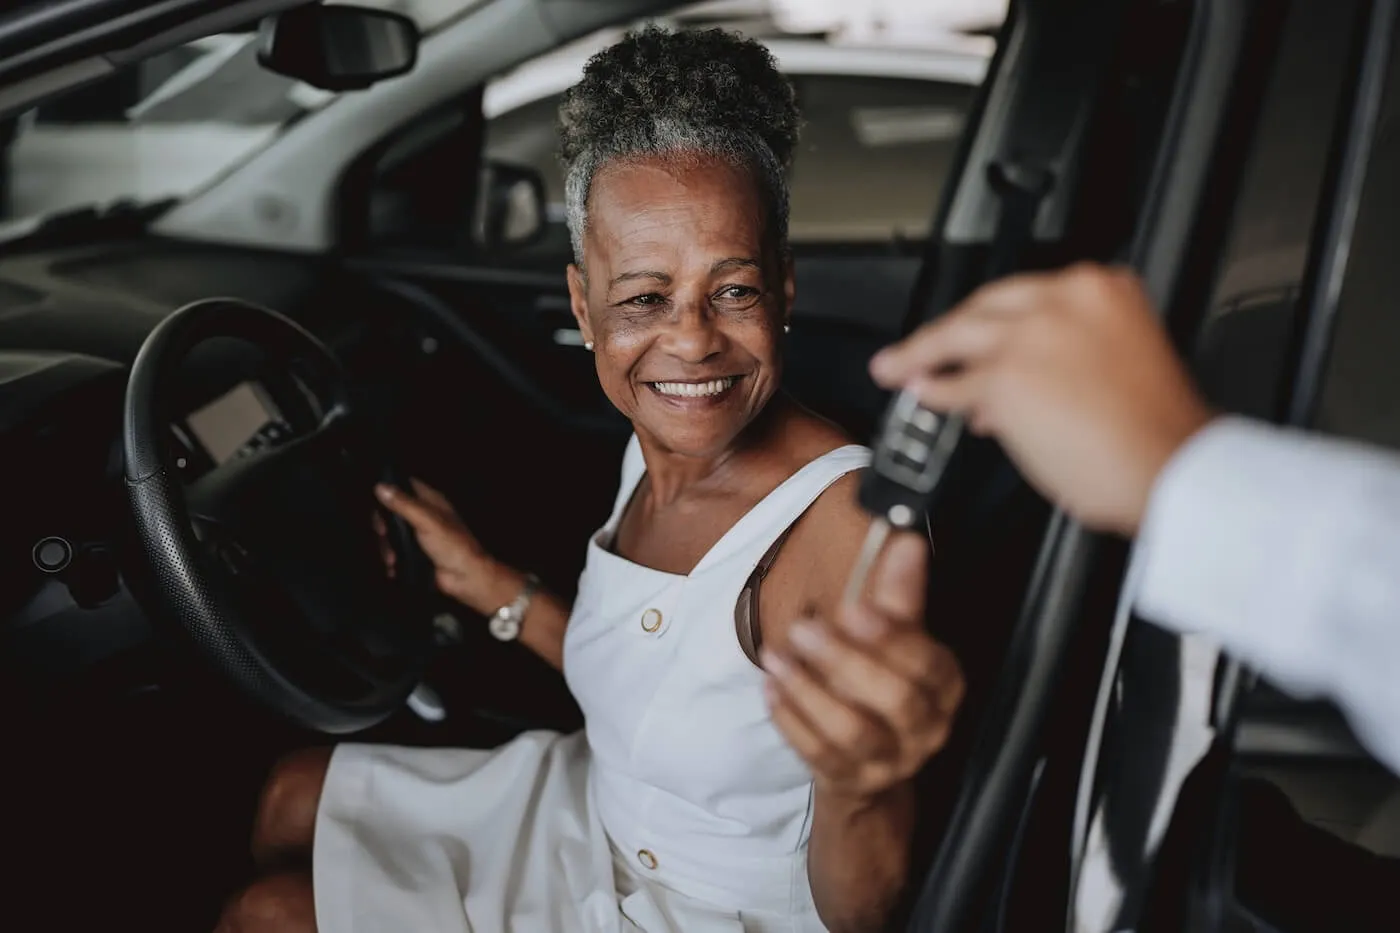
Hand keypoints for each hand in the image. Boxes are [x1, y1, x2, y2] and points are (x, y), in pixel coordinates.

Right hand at [373, 479, 505, 613]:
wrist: (465, 577)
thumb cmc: (452, 545)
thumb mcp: (427, 520)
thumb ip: (404, 504)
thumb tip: (380, 487)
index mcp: (431, 502)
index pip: (406, 486)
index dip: (390, 489)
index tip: (377, 501)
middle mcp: (424, 515)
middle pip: (393, 512)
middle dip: (384, 525)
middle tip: (383, 534)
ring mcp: (419, 535)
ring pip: (392, 534)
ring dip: (387, 547)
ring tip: (392, 559)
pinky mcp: (416, 553)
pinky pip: (396, 552)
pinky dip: (392, 559)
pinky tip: (393, 567)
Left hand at [763, 533, 963, 802]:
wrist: (869, 758)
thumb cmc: (880, 682)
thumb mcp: (894, 637)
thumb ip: (899, 594)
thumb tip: (907, 541)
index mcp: (943, 686)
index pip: (927, 664)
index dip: (890, 638)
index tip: (852, 609)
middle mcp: (924, 728)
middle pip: (894, 699)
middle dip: (845, 661)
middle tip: (804, 629)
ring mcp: (888, 760)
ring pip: (853, 731)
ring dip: (809, 691)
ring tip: (777, 658)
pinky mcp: (849, 780)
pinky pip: (818, 754)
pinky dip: (791, 719)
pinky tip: (772, 687)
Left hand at [869, 263, 1214, 535]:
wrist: (1172, 468)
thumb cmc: (1157, 435)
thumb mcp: (1120, 365)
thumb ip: (1064, 357)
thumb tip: (1009, 382)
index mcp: (1102, 289)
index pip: (1026, 294)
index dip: (993, 320)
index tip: (976, 329)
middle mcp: (1064, 299)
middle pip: (984, 306)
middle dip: (945, 329)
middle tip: (917, 347)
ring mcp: (1031, 334)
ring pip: (958, 336)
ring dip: (920, 354)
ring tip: (897, 368)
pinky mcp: (1005, 376)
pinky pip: (954, 385)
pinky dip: (934, 395)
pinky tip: (923, 400)